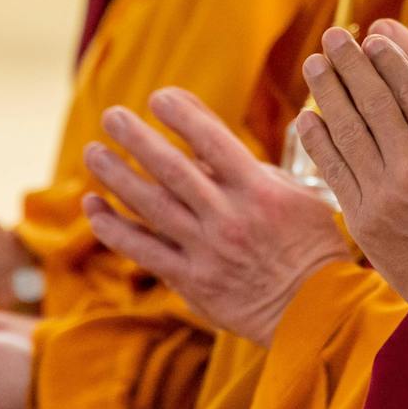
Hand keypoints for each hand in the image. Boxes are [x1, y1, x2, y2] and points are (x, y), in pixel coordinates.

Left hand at [80, 87, 349, 345]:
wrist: (314, 311)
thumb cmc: (310, 244)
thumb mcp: (296, 192)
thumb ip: (252, 165)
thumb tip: (206, 136)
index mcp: (258, 190)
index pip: (213, 141)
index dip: (182, 115)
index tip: (159, 96)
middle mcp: (228, 217)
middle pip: (172, 169)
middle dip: (138, 139)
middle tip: (112, 116)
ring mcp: (207, 250)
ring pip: (151, 206)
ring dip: (117, 176)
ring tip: (93, 152)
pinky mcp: (192, 281)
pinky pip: (144, 251)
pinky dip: (114, 228)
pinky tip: (93, 207)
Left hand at [297, 26, 407, 302]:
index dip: (390, 59)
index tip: (375, 36)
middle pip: (375, 101)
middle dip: (352, 63)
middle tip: (335, 35)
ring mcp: (384, 194)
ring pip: (349, 129)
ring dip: (328, 91)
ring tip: (315, 62)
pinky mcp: (363, 219)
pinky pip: (334, 169)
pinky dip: (318, 139)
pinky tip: (308, 115)